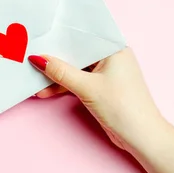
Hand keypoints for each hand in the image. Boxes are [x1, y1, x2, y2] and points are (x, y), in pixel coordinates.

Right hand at [29, 48, 163, 150]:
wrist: (141, 135)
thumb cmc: (122, 106)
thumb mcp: (87, 87)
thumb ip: (61, 72)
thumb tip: (39, 59)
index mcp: (114, 48)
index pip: (83, 37)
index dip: (61, 37)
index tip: (40, 37)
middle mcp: (112, 57)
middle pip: (78, 53)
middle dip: (56, 59)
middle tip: (32, 59)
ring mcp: (108, 73)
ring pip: (77, 69)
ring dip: (58, 76)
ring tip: (35, 81)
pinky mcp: (103, 87)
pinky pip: (80, 80)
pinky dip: (66, 86)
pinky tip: (47, 91)